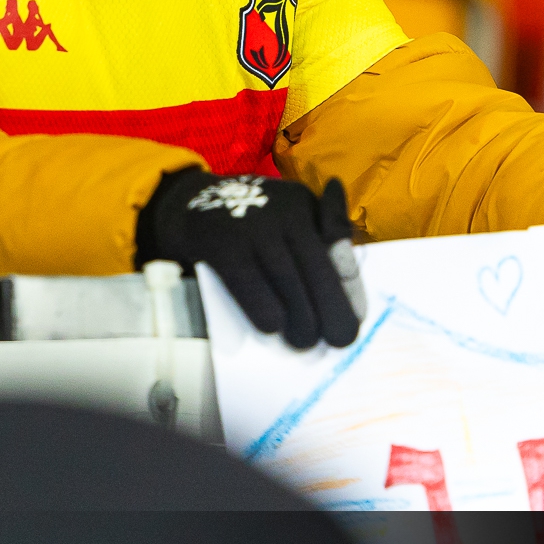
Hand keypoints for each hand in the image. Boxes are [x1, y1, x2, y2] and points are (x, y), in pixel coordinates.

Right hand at [136, 171, 363, 348]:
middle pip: (318, 269)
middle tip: (337, 341)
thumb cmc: (248, 223)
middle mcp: (281, 208)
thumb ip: (320, 238)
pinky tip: (270, 327)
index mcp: (301, 202)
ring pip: (289, 283)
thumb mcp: (285, 215)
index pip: (336, 245)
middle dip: (332, 311)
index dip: (350, 285)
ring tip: (303, 342)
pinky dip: (264, 311)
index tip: (358, 317)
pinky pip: (251, 286)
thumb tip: (352, 280)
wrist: (184, 205)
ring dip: (301, 321)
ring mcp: (250, 225)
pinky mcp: (221, 244)